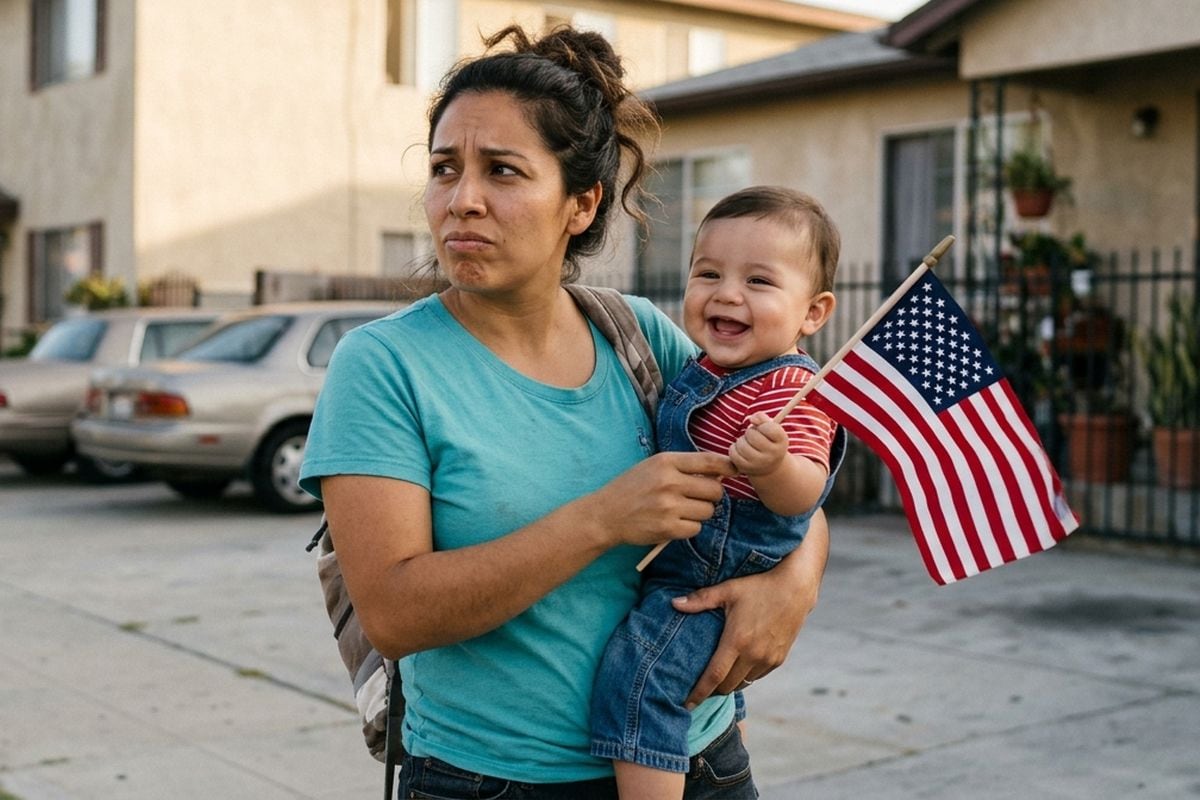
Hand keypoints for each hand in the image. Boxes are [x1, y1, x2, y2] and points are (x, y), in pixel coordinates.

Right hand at [589, 451, 733, 548]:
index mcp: (666, 461)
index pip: (710, 461)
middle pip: (715, 490)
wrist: (605, 514)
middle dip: (711, 496)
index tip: (735, 470)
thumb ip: (683, 466)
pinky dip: (689, 527)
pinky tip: (674, 523)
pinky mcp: (668, 528)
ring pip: (708, 511)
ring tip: (681, 511)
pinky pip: (696, 528)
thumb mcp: (653, 466)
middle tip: (698, 498)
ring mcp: (669, 506)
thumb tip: (719, 471)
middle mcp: (669, 481)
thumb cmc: (631, 488)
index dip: (728, 466)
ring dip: (700, 513)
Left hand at [672, 514, 827, 706]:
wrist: (796, 588)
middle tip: (700, 687)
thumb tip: (674, 603)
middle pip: (727, 686)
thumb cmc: (758, 586)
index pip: (714, 676)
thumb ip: (700, 599)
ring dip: (729, 684)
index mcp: (737, 641)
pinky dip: (745, 677)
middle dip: (712, 690)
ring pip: (743, 683)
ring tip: (717, 678)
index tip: (687, 705)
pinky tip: (738, 668)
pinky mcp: (779, 659)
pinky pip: (757, 677)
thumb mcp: (728, 590)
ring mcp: (768, 659)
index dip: (699, 693)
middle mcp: (753, 655)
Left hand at [728, 412, 788, 476]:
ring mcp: (759, 463)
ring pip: (741, 444)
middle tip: (754, 437)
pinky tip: (741, 451)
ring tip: (747, 444)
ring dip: (741, 441)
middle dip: (750, 432)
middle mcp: (773, 454)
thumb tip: (753, 419)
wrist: (769, 467)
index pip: (770, 428)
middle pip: (752, 435)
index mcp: (781, 441)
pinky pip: (733, 453)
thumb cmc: (768, 442)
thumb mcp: (771, 429)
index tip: (762, 428)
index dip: (762, 425)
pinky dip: (734, 449)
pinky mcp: (746, 468)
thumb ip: (763, 418)